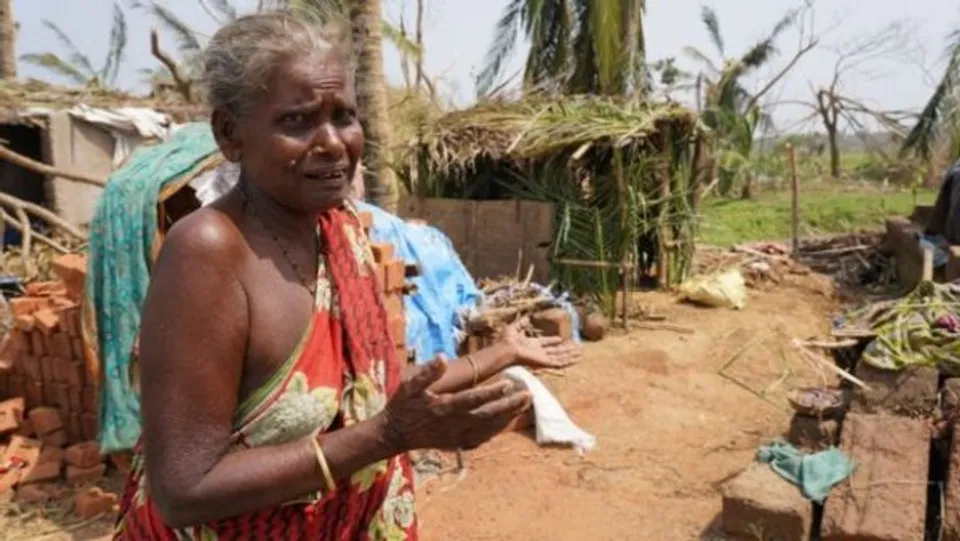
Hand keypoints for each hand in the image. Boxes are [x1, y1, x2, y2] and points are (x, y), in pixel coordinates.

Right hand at [381, 355, 531, 451]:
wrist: (395, 434)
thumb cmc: (402, 406)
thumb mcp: (409, 386)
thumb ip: (428, 373)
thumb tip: (443, 357)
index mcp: (444, 408)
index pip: (474, 399)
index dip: (492, 391)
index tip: (510, 382)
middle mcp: (454, 424)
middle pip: (488, 415)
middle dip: (510, 405)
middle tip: (529, 394)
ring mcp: (457, 436)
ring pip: (489, 428)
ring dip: (509, 417)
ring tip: (525, 404)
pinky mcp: (458, 443)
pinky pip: (483, 438)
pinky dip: (498, 430)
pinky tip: (508, 422)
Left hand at [502, 318, 582, 369]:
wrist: (507, 349)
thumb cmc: (507, 340)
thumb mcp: (515, 327)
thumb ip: (522, 322)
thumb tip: (527, 315)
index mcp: (532, 344)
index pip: (545, 343)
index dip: (553, 340)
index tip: (560, 338)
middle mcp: (539, 352)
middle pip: (556, 351)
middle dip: (566, 349)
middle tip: (575, 346)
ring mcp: (543, 358)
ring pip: (561, 358)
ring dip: (571, 355)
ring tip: (581, 353)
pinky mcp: (546, 363)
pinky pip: (560, 363)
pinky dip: (570, 361)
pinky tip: (578, 359)